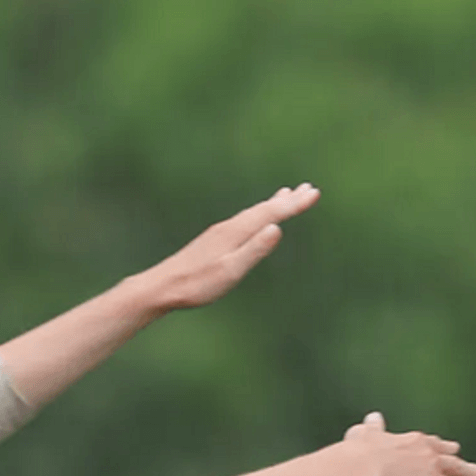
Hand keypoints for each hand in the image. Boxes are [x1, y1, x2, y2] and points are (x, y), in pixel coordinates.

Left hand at [142, 183, 320, 310]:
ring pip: (254, 212)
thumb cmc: (196, 284)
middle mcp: (230, 226)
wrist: (161, 287)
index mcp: (236, 232)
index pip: (272, 214)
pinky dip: (258, 213)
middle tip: (309, 188)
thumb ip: (254, 250)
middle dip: (288, 200)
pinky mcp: (215, 239)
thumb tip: (277, 229)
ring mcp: (221, 231)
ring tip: (287, 194)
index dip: (294, 205)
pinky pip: (245, 219)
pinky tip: (257, 218)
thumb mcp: (230, 271)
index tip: (314, 193)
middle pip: (264, 208)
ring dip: (273, 203)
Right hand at [344, 411, 475, 475]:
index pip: (437, 445)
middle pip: (455, 464)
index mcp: (416, 441)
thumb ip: (373, 427)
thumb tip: (373, 418)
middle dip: (469, 469)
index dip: (446, 449)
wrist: (366, 467)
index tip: (454, 449)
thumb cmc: (362, 450)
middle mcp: (431, 457)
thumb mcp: (367, 433)